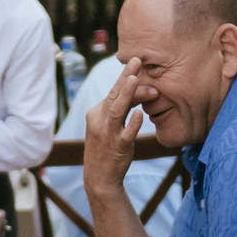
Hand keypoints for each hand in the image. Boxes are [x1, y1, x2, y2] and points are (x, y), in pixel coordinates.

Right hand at [83, 64, 143, 194]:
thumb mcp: (108, 125)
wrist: (99, 177)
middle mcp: (99, 120)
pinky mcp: (117, 147)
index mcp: (96, 112)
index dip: (125, 76)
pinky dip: (132, 123)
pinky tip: (140, 114)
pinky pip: (125, 134)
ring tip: (135, 79)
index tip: (136, 61)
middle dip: (125, 76)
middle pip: (114, 95)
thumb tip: (136, 90)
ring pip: (117, 110)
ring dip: (126, 94)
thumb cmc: (106, 147)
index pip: (113, 91)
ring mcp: (107, 134)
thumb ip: (119, 109)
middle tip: (137, 60)